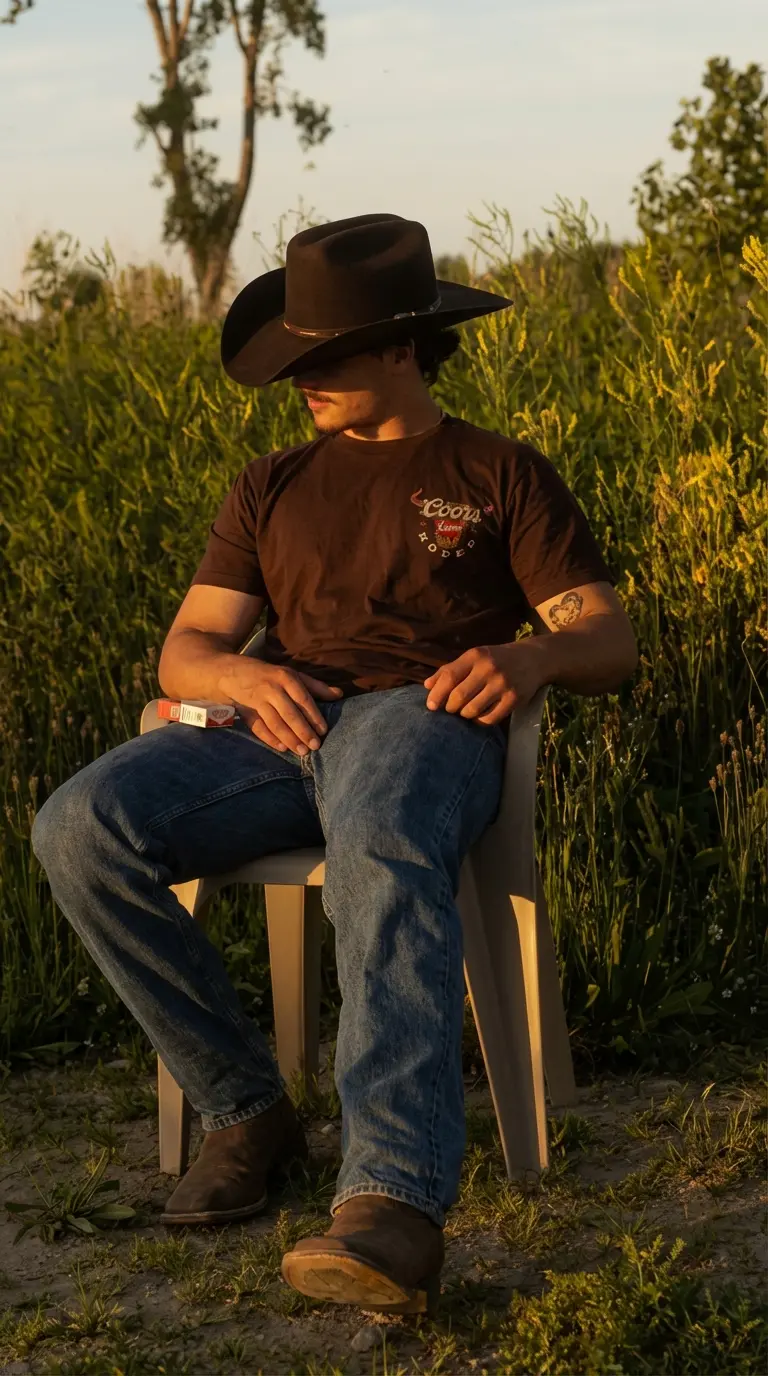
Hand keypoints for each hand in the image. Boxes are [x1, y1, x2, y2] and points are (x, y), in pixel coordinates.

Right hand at [221, 658, 342, 754]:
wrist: (230, 672)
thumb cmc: (269, 675)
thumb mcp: (292, 674)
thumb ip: (316, 687)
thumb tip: (340, 694)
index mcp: (285, 678)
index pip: (303, 699)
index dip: (314, 715)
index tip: (323, 731)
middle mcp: (271, 689)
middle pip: (289, 713)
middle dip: (303, 731)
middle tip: (315, 746)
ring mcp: (256, 701)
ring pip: (275, 723)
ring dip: (289, 739)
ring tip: (302, 751)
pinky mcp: (245, 712)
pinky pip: (259, 728)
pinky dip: (270, 739)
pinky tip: (282, 748)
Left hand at [423, 643, 543, 725]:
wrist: (534, 659)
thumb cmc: (497, 659)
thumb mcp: (475, 657)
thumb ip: (450, 670)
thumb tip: (427, 686)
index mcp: (475, 656)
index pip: (449, 676)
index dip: (436, 693)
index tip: (431, 706)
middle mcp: (489, 668)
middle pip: (459, 696)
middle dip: (450, 708)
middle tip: (450, 710)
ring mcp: (503, 684)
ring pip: (472, 710)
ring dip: (464, 715)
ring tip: (465, 712)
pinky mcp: (514, 699)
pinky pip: (489, 718)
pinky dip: (479, 721)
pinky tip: (479, 716)